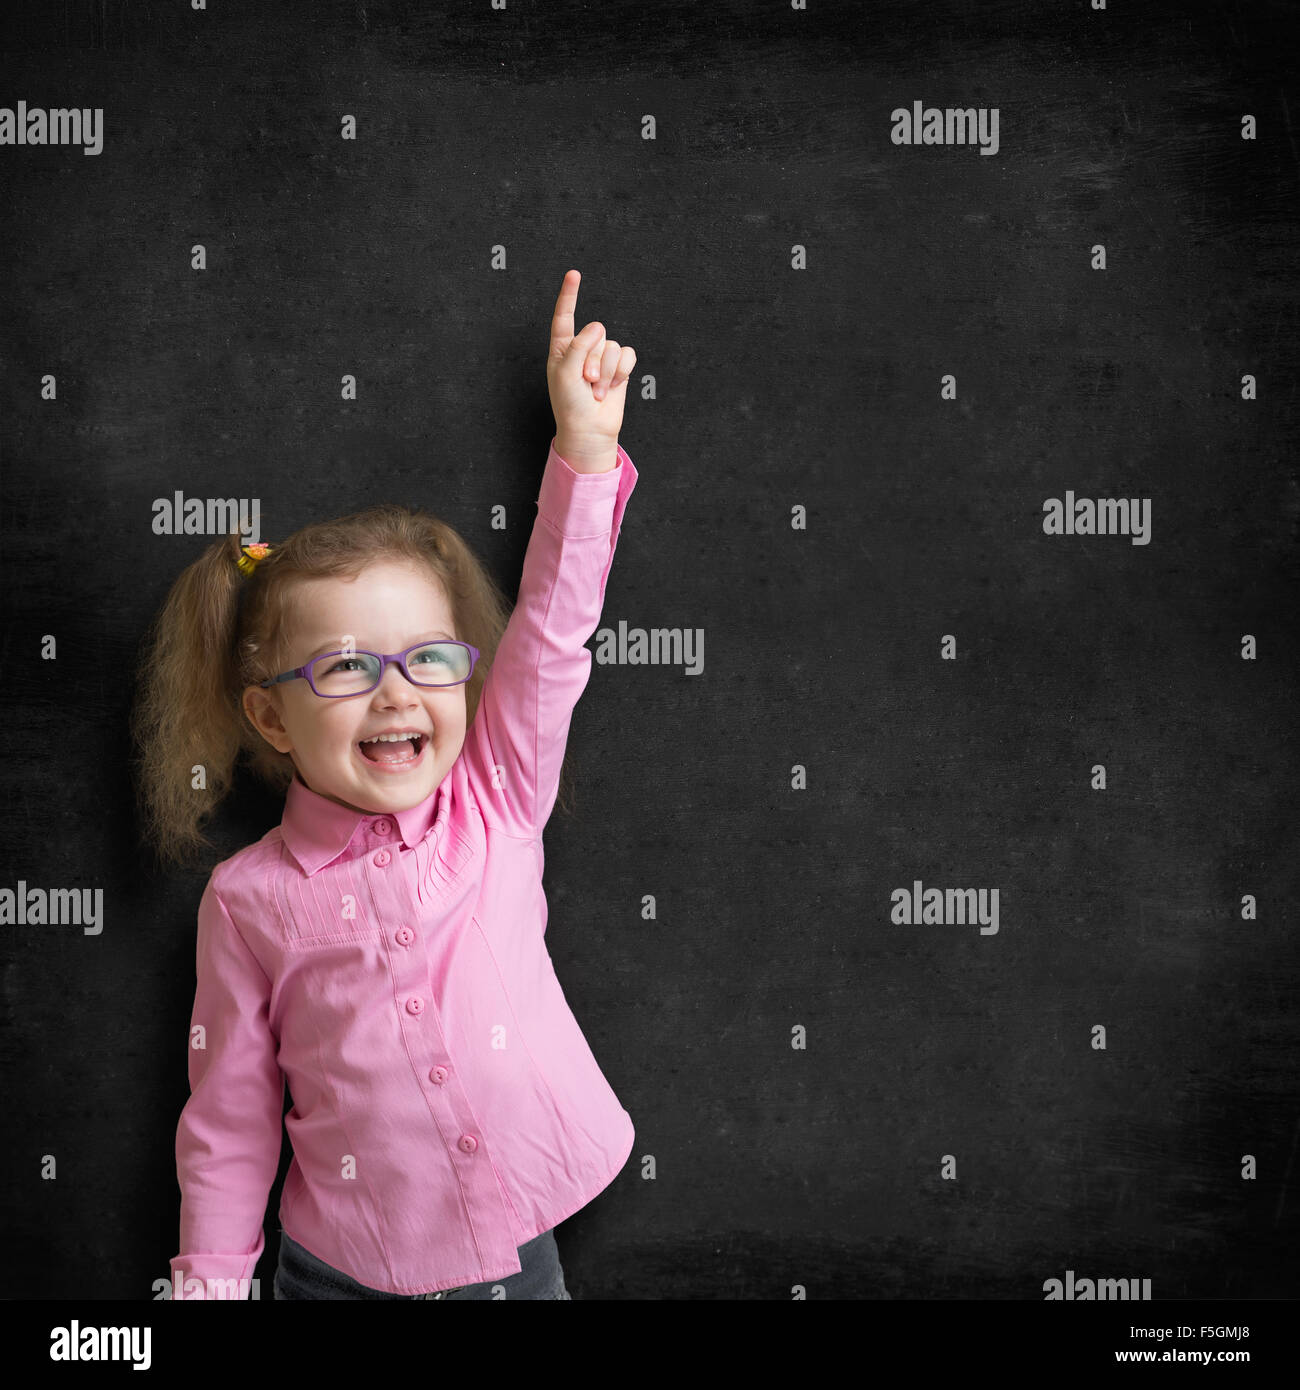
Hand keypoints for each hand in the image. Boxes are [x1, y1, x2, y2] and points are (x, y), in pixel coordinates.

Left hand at [546, 269, 635, 467]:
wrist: (589, 430)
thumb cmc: (570, 405)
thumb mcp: (565, 373)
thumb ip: (578, 346)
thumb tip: (598, 327)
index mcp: (562, 348)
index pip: (565, 316)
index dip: (570, 295)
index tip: (574, 274)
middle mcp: (583, 349)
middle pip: (597, 333)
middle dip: (594, 359)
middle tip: (586, 383)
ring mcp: (602, 358)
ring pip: (613, 346)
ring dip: (606, 372)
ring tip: (596, 391)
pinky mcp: (620, 368)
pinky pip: (628, 355)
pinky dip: (621, 372)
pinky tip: (613, 387)